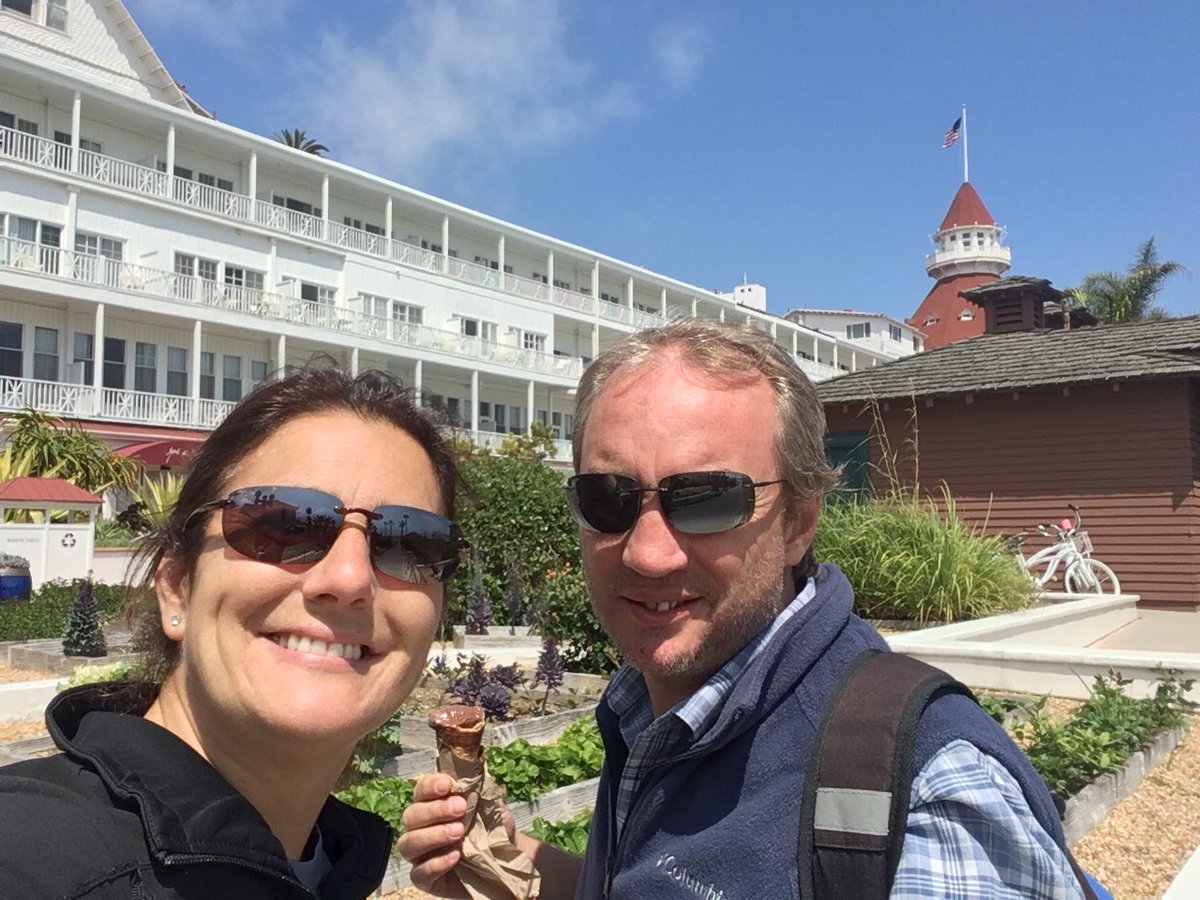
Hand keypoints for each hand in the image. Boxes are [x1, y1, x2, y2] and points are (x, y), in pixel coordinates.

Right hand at [396, 773, 518, 895]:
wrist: (500, 862)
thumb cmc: (489, 831)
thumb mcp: (491, 811)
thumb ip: (484, 799)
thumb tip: (480, 786)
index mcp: (432, 805)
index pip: (421, 791)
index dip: (430, 785)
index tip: (447, 784)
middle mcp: (419, 828)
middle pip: (411, 816)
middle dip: (434, 810)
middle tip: (460, 808)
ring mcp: (419, 854)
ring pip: (408, 843)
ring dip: (433, 835)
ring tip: (458, 832)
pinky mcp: (424, 879)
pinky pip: (419, 873)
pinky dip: (435, 864)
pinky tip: (455, 856)